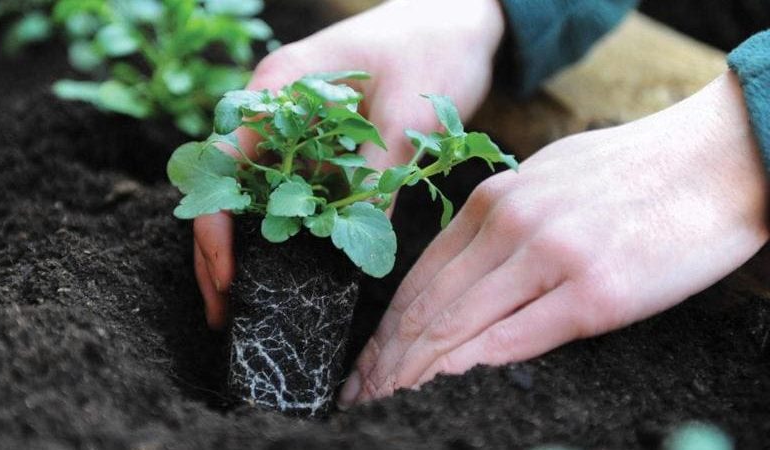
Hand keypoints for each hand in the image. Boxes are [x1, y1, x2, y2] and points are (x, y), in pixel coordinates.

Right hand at [193, 0, 505, 328]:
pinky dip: (288, 228)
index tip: (229, 276)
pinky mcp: (321, 142)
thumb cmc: (432, 48)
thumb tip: (354, 243)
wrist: (456, 19)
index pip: (223, 161)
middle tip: (225, 310)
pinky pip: (293, 190)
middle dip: (220, 247)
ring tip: (248, 300)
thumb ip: (377, 174)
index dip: (216, 223)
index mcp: (280, 87)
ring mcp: (296, 125)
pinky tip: (290, 266)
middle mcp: (276, 107)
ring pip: (257, 193)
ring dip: (249, 244)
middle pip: (228, 184)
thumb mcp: (408, 113)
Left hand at [338, 72, 769, 405]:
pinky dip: (469, 369)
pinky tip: (440, 390)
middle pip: (429, 306)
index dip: (387, 329)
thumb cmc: (631, 171)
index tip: (368, 363)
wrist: (713, 159)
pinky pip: (515, 339)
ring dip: (414, 373)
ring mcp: (550, 256)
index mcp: (494, 200)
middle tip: (360, 393)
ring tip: (386, 402)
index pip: (420, 277)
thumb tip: (463, 269)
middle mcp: (511, 225)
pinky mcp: (595, 292)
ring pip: (459, 326)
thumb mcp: (546, 178)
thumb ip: (500, 222)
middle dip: (388, 360)